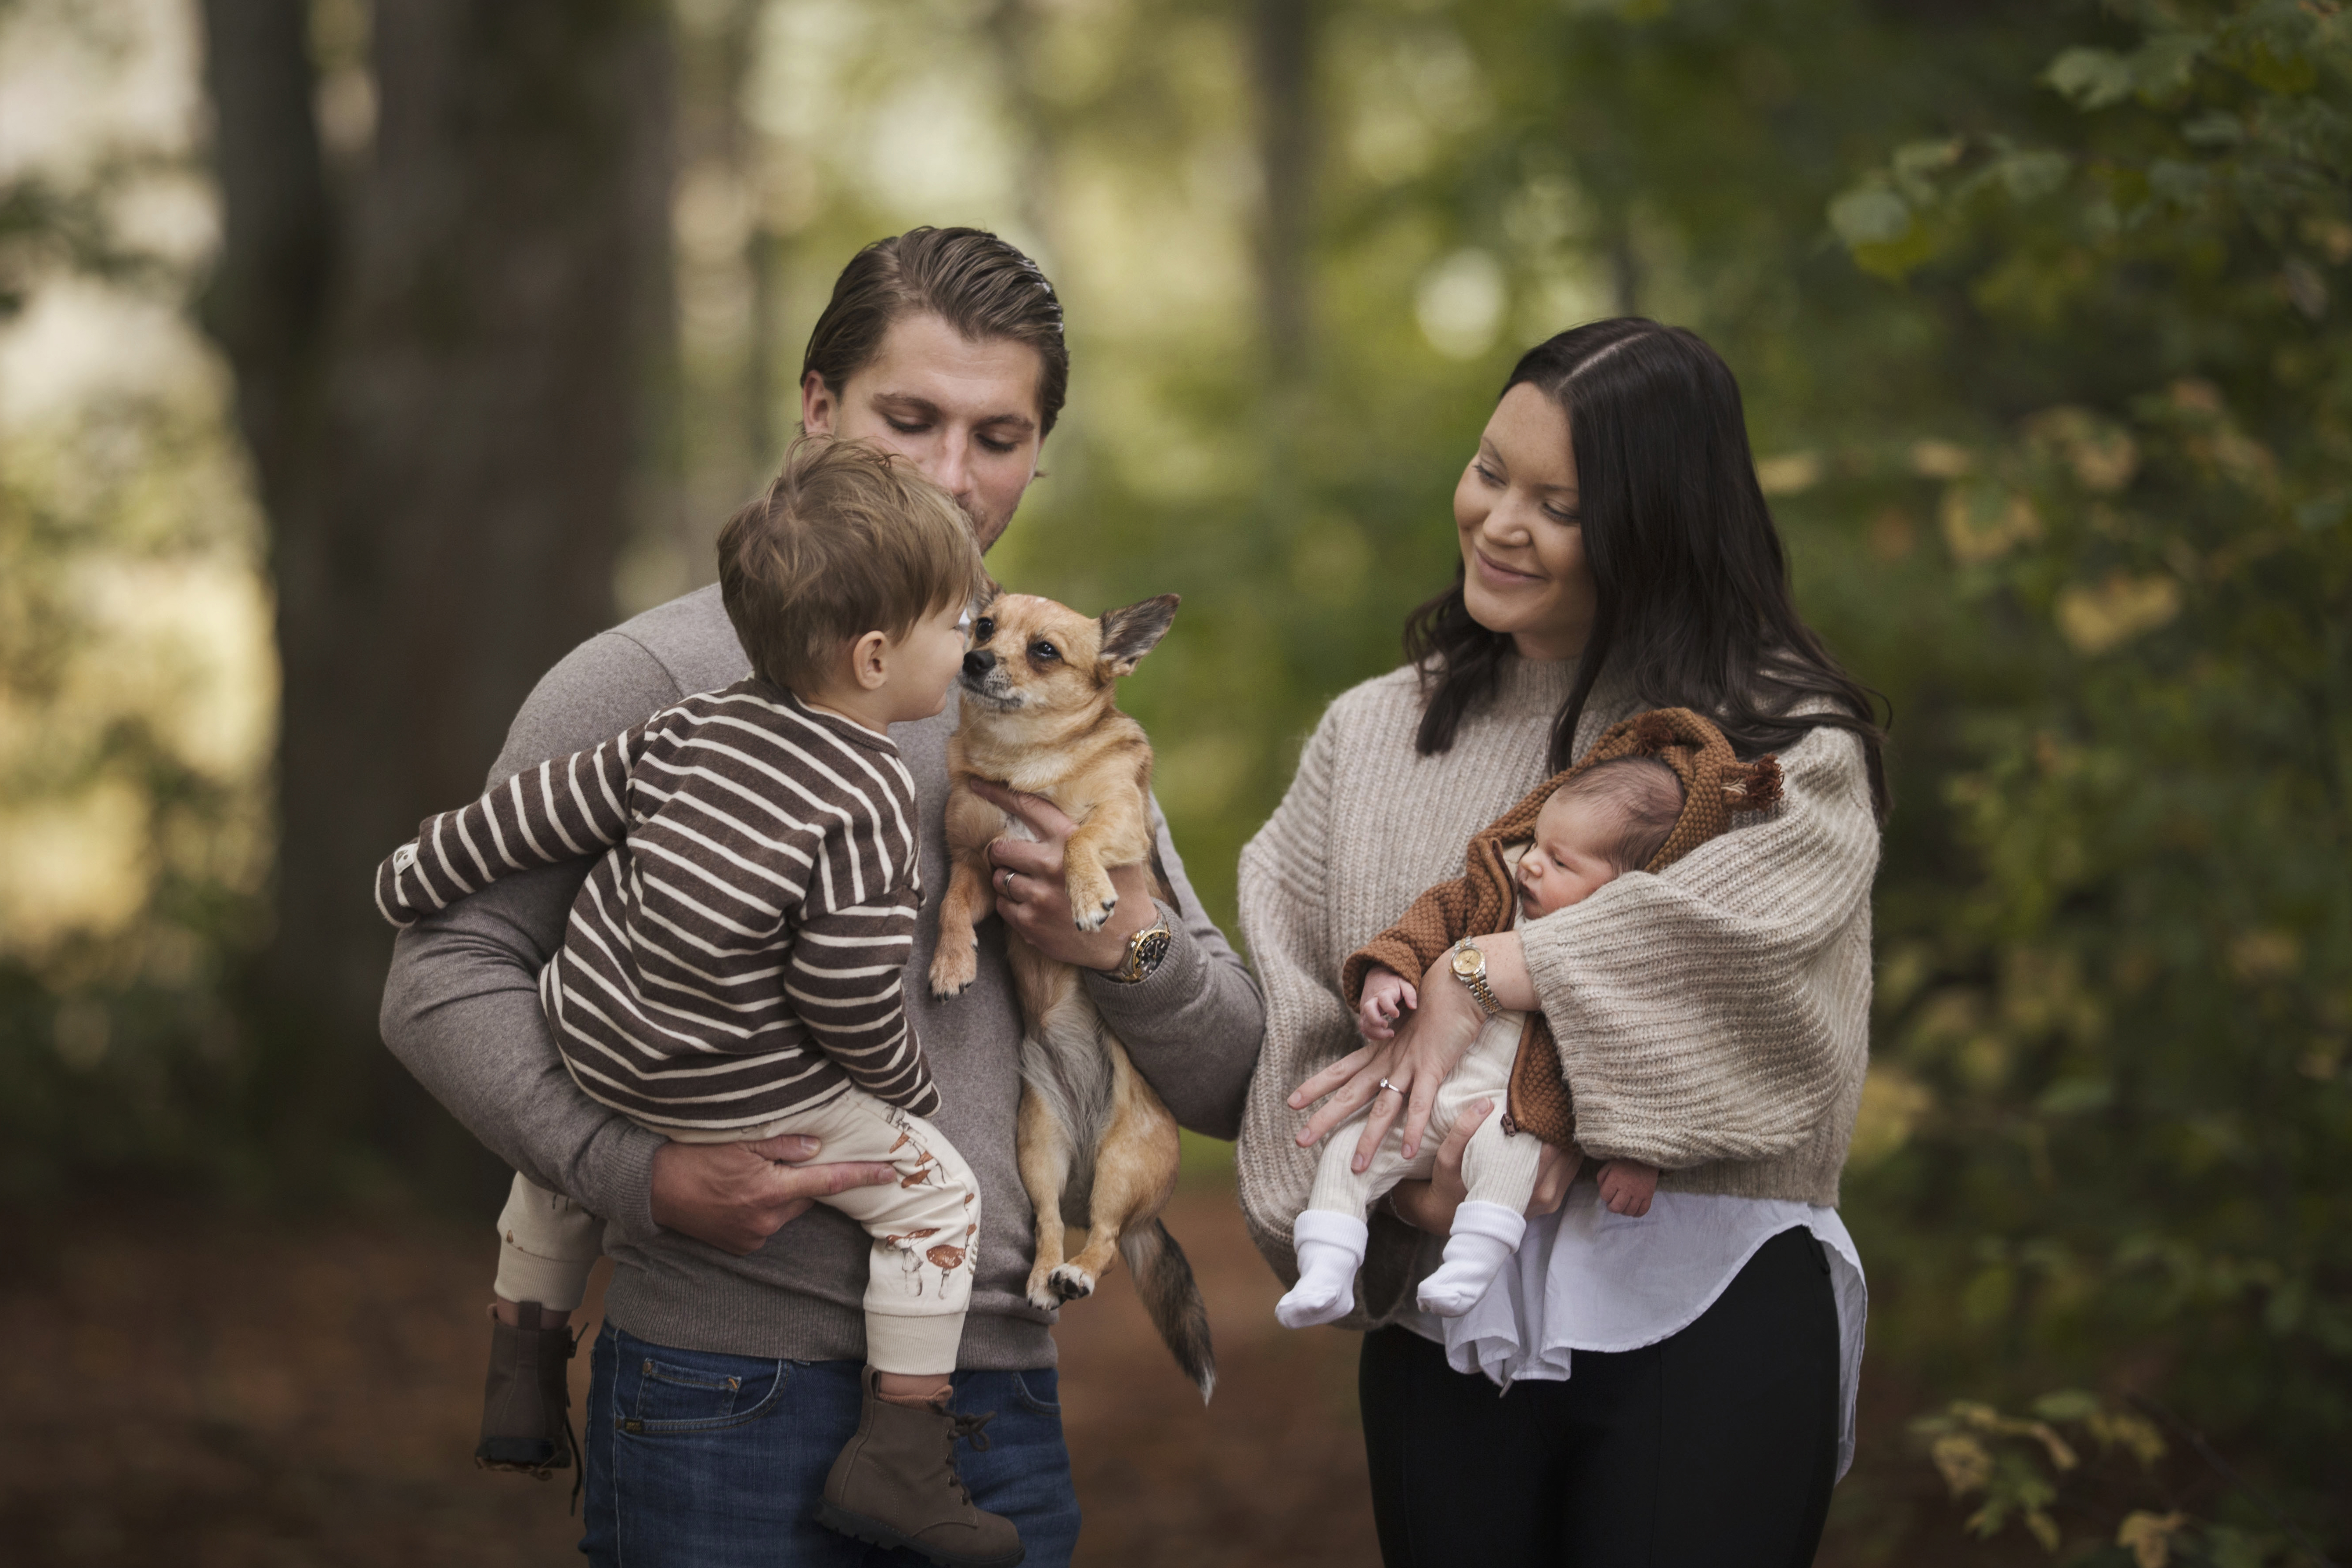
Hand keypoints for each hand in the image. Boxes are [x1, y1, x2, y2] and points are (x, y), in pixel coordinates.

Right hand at [649, 1134, 896, 1255]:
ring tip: (749, 1176)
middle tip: (779, 1160)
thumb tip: (817, 1147)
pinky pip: (767, 1224)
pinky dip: (764, 1208)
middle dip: (803, 1179)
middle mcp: (766, 1219)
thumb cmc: (693, 1157)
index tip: (891, 1172)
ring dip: (780, 1194)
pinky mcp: (742, 1246)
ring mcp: (753, 1236)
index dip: (863, 1175)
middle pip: (806, 1196)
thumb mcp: (738, 1140)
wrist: (650, 1189)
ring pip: (787, 1210)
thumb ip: (782, 1144)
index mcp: (770, 1190)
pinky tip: (739, 1194)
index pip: (829, 1181)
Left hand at [968, 778, 1155, 969]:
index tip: (976, 784)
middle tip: (1012, 857)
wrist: (1129, 939)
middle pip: (1001, 848)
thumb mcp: (1113, 852)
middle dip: (1001, 851)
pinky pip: (1002, 905)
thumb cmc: (1123, 890)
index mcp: (1072, 842)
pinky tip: (1031, 905)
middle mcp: (1052, 866)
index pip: (1028, 808)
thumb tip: (1071, 801)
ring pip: (999, 878)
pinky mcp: (1031, 924)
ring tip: (1027, 884)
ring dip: (1007, 879)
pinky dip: (1010, 904)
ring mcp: (1039, 897)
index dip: (998, 795)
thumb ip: (1088, 831)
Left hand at [1290, 950, 1485, 1168]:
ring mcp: (1409, 1064)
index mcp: (1380, 1049)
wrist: (1456, 986)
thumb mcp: (1408, 1030)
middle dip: (1324, 1118)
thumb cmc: (1435, 1006)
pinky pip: (1420, 1103)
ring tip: (1356, 1166)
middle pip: (1351, 1093)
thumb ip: (1397, 1049)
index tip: (1292, 1102)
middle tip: (1299, 1140)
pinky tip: (1405, 1152)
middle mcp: (1388, 1059)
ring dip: (1369, 1138)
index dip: (1316, 1086)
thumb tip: (1391, 1066)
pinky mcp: (1433, 1067)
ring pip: (1383, 1107)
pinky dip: (1412, 1128)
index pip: (1341, 1070)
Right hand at [1357, 968, 1417, 1040]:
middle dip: (1376, 1021)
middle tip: (1387, 1025)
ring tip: (1391, 1033)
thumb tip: (1413, 1007)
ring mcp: (1366, 1008)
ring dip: (1375, 1032)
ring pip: (1364, 1022)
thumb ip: (1410, 993)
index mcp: (1384, 992)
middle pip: (1368, 1010)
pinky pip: (1363, 1027)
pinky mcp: (1364, 1014)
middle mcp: (1372, 1000)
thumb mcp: (1404, 982)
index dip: (1390, 1008)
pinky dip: (1370, 1034)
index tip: (1397, 1014)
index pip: (1383, 999)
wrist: (1376, 976)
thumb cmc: (1393, 982)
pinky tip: (1383, 1035)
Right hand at [1388, 1102, 1579, 1235]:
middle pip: (1568, 1151)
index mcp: (1521, 1184)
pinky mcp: (1552, 1201)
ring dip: (1565, 1137)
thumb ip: (1463, 1129)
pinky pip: (1569, 1171)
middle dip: (1561, 1125)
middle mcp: (1542, 1195)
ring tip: (1554, 1112)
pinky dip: (1566, 1151)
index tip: (1544, 1097)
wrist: (1456, 1219)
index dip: (1551, 1119)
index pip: (1552, 1146)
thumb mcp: (1447, 1158)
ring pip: (1572, 1161)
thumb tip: (1486, 1102)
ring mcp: (1550, 1200)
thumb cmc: (1451, 1185)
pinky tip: (1555, 1133)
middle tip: (1553, 1099)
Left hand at [1598, 1158, 1658, 1217]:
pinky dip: (1636, 1213)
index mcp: (1615, 1179)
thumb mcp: (1609, 1166)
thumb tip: (1602, 1192)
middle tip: (1613, 1203)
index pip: (1605, 1196)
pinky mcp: (1649, 1195)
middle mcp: (1627, 1188)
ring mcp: (1639, 1193)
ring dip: (1624, 1211)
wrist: (1645, 1157)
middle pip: (1617, 1208)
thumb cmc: (1624, 1162)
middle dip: (1612, 1207)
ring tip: (1623, 1204)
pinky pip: (1642, 1211)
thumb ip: (1601, 1178)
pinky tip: (1633, 1208)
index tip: (1608, 1193)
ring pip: (1629, 1211)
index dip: (1605, 1196)